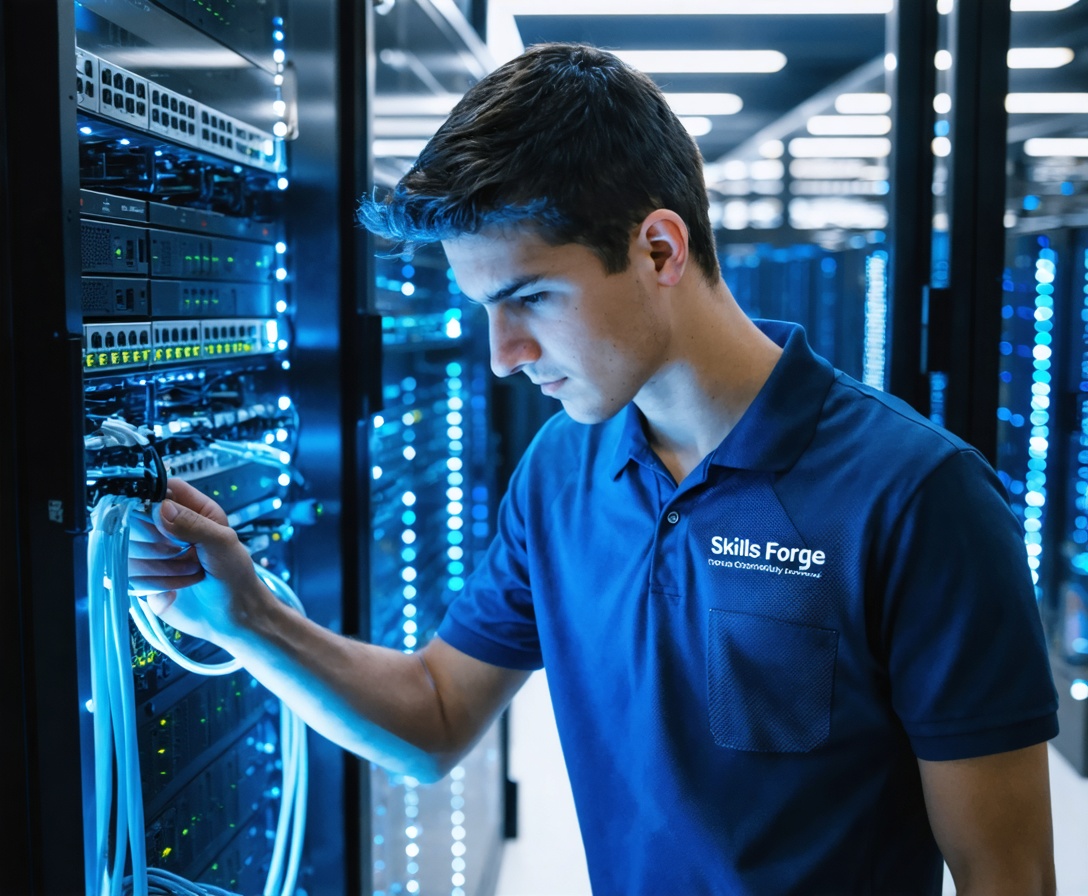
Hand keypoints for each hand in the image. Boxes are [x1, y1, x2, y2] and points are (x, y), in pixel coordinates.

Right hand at [128, 477, 263, 646]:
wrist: (231, 616)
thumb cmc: (234, 574)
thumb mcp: (223, 543)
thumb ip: (193, 524)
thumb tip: (160, 508)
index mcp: (190, 509)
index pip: (159, 488)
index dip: (151, 498)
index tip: (156, 515)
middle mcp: (165, 527)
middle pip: (134, 518)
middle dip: (158, 540)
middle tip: (184, 552)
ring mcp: (150, 552)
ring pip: (128, 549)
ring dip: (160, 566)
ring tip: (189, 573)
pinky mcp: (140, 576)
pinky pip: (128, 574)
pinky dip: (153, 583)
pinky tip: (175, 589)